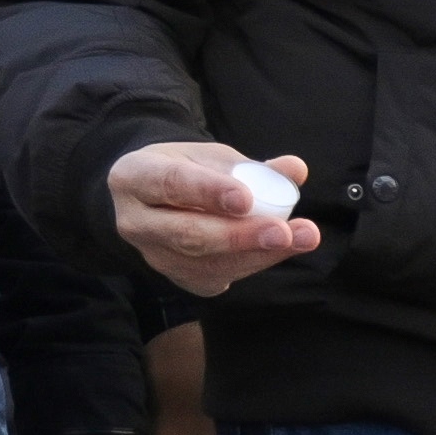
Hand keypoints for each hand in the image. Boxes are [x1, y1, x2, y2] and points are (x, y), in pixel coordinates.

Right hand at [113, 140, 315, 296]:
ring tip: (301, 238)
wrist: (160, 199)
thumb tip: (296, 169)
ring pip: (206, 262)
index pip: (170, 184)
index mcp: (134, 176)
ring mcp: (153, 255)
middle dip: (240, 235)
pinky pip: (218, 277)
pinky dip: (255, 262)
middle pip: (188, 234)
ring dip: (258, 253)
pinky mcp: (177, 277)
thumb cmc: (190, 170)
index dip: (208, 192)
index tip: (246, 199)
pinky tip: (284, 248)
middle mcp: (135, 221)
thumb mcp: (212, 157)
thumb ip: (252, 166)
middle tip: (283, 231)